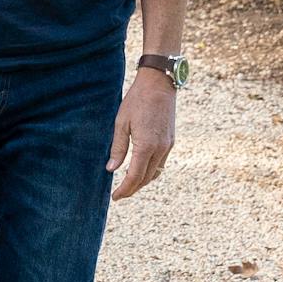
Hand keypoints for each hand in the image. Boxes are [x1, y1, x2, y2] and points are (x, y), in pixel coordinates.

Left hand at [107, 69, 176, 200]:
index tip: (115, 197)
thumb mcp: (121, 123)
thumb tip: (111, 169)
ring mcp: (168, 145)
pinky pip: (161, 163)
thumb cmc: (137, 100)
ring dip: (142, 182)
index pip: (134, 176)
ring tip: (128, 186)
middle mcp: (160, 149)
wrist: (159, 84)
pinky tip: (141, 170)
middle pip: (146, 178)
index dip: (124, 189)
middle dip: (132, 189)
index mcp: (146, 146)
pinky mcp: (171, 141)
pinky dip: (150, 171)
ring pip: (155, 173)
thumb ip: (117, 147)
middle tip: (119, 195)